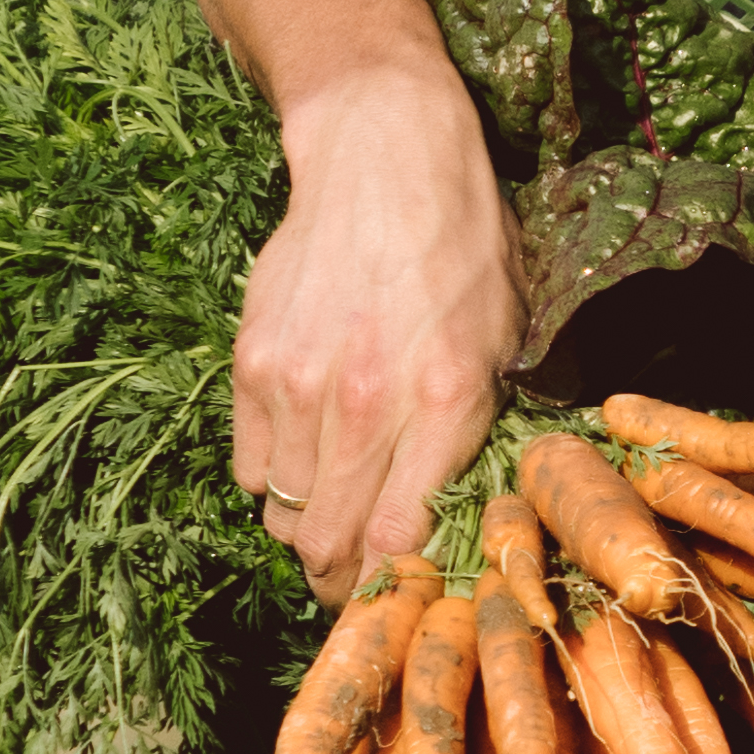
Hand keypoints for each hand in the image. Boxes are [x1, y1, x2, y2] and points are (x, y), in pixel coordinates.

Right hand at [228, 58, 521, 593]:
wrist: (384, 156)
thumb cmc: (463, 245)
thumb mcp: (504, 338)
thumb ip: (478, 430)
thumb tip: (457, 517)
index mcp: (445, 402)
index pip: (398, 543)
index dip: (391, 587)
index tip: (396, 597)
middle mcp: (366, 404)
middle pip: (330, 545)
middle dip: (341, 578)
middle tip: (354, 576)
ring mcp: (299, 385)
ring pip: (283, 516)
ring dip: (305, 529)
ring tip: (329, 513)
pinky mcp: (253, 363)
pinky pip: (249, 468)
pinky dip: (271, 481)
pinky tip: (302, 457)